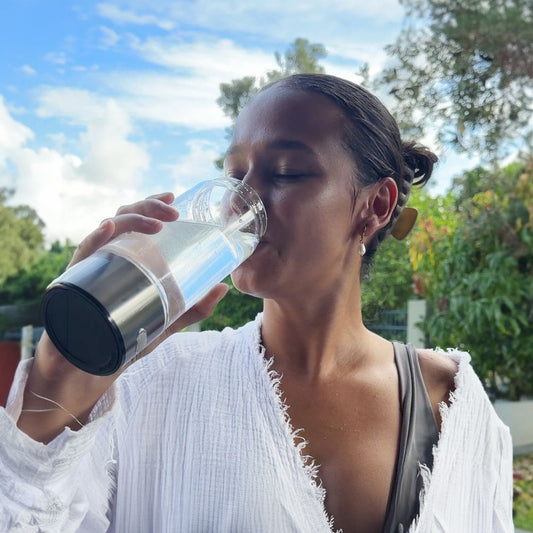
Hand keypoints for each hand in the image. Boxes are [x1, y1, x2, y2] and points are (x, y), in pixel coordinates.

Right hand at [70, 191, 228, 339]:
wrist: (95, 365)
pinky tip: (109, 229)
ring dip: (132, 219)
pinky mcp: (77, 281)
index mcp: (130, 257)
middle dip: (149, 207)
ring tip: (157, 225)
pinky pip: (83, 253)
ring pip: (108, 228)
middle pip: (126, 216)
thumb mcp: (168, 319)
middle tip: (173, 212)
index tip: (173, 196)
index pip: (139, 219)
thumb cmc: (129, 337)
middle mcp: (112, 254)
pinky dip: (95, 238)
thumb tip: (224, 288)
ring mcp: (95, 265)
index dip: (153, 203)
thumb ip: (195, 307)